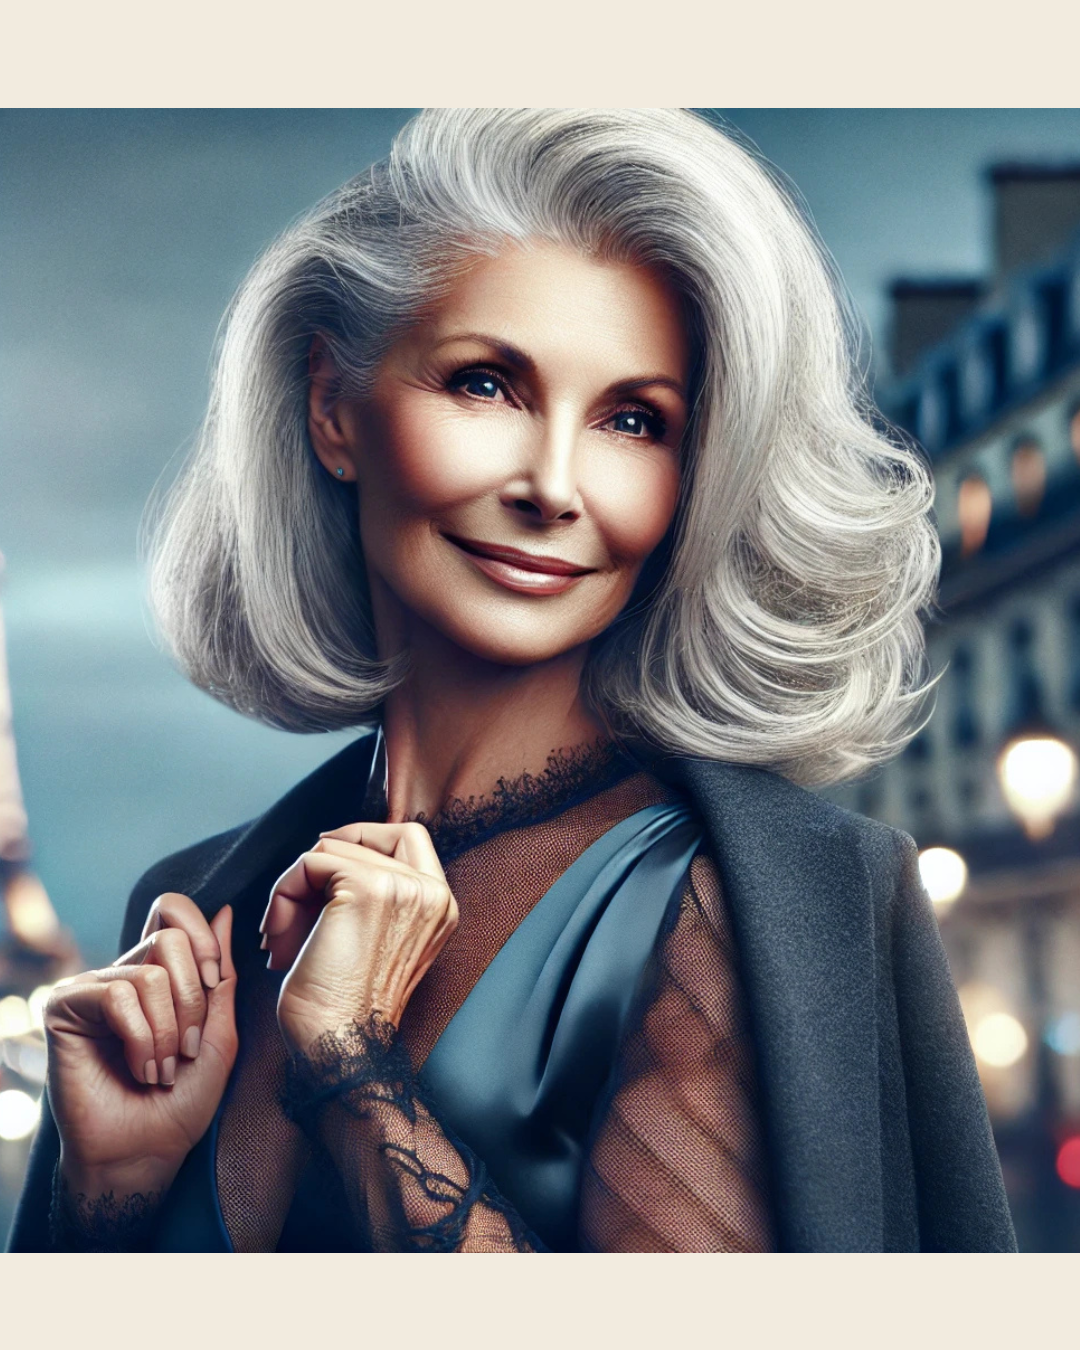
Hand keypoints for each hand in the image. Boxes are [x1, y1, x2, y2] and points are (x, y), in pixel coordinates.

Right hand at [44, 894, 238, 1200]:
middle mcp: (124, 973)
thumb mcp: (220, 1033)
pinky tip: (139, 1069)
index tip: (214, 983)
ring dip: (167, 1033)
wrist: (147, 1152)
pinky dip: (139, 1038)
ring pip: (150, 975)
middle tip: (187, 1049)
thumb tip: (224, 911)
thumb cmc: (183, 1100)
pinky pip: (116, 997)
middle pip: (171, 937)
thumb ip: (222, 976)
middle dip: (192, 1000)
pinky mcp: (64, 1008)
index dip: (203, 938)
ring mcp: (92, 988)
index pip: (175, 910)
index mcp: (159, 972)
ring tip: (160, 1070)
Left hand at [264, 822, 457, 1056]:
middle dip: (316, 871)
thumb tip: (330, 849)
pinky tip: (280, 937)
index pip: (408, 836)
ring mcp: (402, 887)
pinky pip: (308, 863)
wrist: (340, 1045)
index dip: (361, 837)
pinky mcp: (366, 888)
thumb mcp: (378, 940)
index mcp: (440, 905)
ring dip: (292, 891)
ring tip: (285, 938)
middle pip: (361, 839)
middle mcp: (431, 892)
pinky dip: (282, 895)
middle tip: (295, 912)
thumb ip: (375, 895)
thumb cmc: (345, 1007)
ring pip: (329, 850)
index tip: (323, 868)